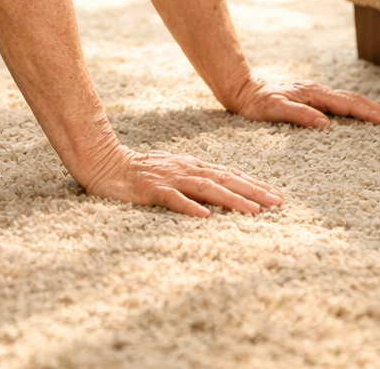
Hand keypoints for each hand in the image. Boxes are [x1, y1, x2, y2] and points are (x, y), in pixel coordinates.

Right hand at [80, 146, 284, 216]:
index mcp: (192, 166)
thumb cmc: (139, 173)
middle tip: (276, 203)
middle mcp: (185, 170)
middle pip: (224, 179)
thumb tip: (220, 195)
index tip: (276, 196)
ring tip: (253, 211)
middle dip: (253, 191)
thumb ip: (195, 181)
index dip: (253, 184)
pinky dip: (189, 206)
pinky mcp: (151, 189)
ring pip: (206, 188)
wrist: (103, 164)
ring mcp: (169, 179)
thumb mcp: (172, 173)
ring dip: (231, 199)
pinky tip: (204, 216)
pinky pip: (173, 198)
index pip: (229, 174)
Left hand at [228, 77, 379, 128]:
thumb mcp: (274, 110)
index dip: (370, 113)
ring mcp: (316, 94)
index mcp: (313, 94)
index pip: (348, 104)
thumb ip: (300, 115)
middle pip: (354, 100)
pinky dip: (356, 108)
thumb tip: (326, 124)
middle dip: (377, 109)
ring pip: (349, 100)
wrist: (243, 91)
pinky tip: (361, 115)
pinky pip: (340, 103)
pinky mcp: (312, 99)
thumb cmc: (257, 104)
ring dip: (369, 108)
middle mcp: (318, 92)